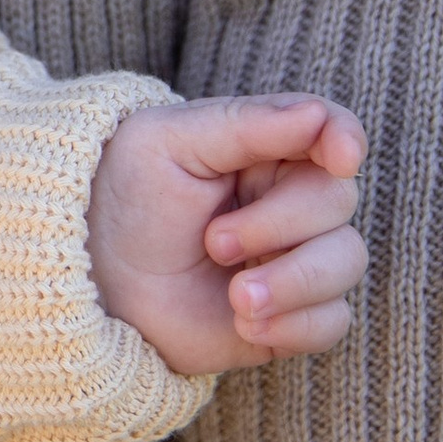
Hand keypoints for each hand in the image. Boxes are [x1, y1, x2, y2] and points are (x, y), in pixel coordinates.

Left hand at [88, 93, 366, 375]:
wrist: (96, 282)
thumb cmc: (124, 201)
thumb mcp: (163, 143)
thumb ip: (243, 125)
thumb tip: (317, 116)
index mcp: (263, 146)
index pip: (331, 128)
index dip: (345, 137)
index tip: (341, 157)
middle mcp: (290, 199)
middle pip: (337, 200)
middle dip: (278, 224)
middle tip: (214, 242)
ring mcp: (295, 257)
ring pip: (346, 260)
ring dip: (291, 281)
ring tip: (236, 298)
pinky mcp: (292, 313)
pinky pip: (332, 320)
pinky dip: (295, 325)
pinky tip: (245, 324)